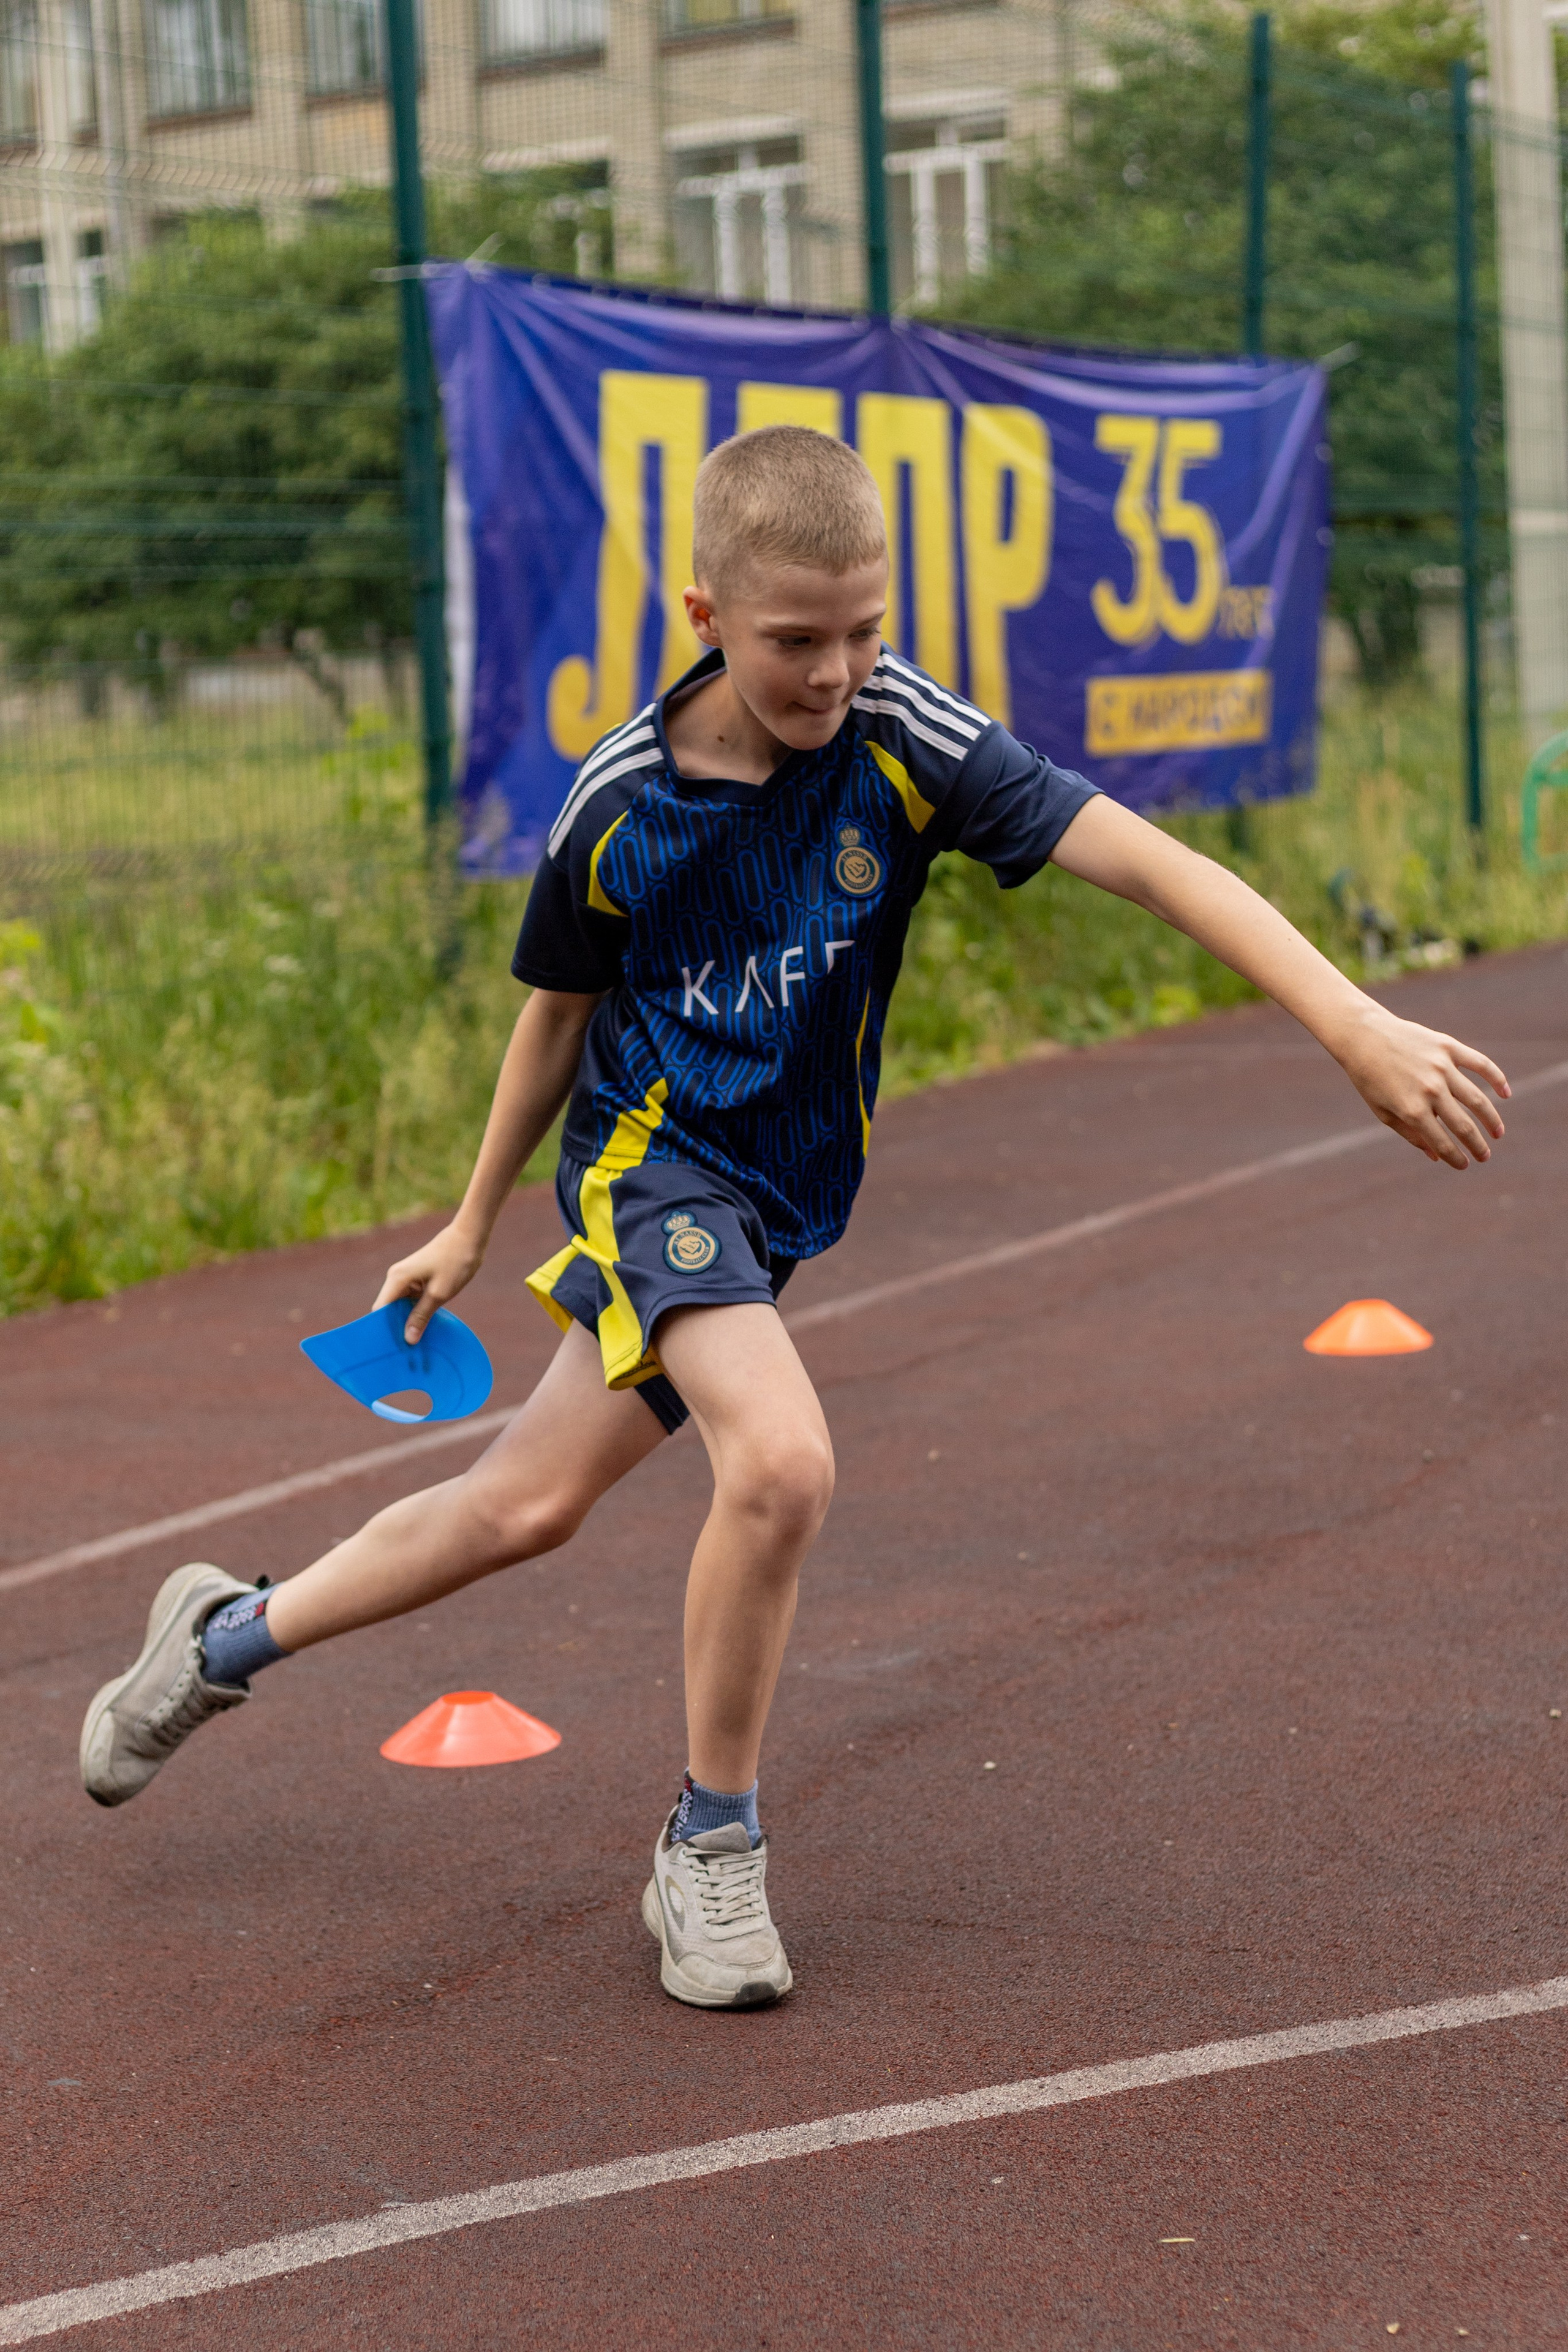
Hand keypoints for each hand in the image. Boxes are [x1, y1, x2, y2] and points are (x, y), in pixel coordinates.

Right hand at [373, 1222, 485, 1341]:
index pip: (380, 1310)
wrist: (469, 1238)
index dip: (383, 1330)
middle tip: (403, 1353)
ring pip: (399, 1307)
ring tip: (412, 1345)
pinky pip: (409, 1302)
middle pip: (387, 1310)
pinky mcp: (415, 1280)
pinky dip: (414, 1314)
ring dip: (405, 1322)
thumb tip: (408, 1339)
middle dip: (394, 1329)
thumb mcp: (439, 1294)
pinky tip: (421, 1329)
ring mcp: (405, 1279)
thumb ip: (421, 1316)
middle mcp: (396, 1278)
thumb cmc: (455, 1262)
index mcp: (397, 1278)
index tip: (390, 1350)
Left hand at [1329, 1004, 1508, 1168]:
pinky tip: (1505, 1094)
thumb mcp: (1383, 1112)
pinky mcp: (1448, 1047)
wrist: (1363, 1036)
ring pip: (1477, 1099)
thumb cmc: (1370, 1078)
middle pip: (1464, 1126)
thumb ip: (1411, 1134)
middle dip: (1477, 1145)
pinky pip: (1481, 1064)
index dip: (1456, 1158)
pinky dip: (1497, 1079)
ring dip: (1492, 1120)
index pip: (1442, 1142)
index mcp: (1411, 1110)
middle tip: (1485, 1157)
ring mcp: (1441, 1067)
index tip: (1465, 1165)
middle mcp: (1430, 1090)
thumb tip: (1436, 1156)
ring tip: (1497, 1134)